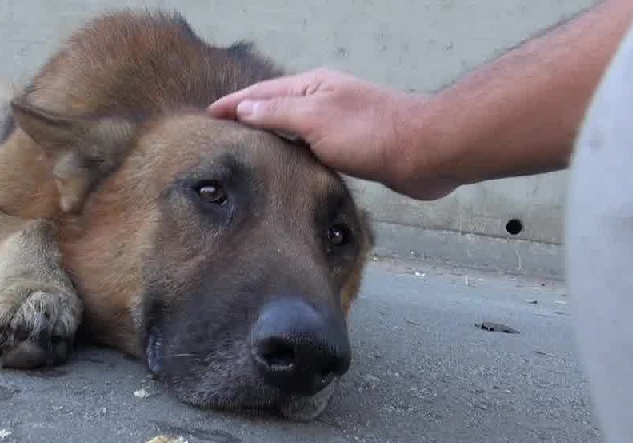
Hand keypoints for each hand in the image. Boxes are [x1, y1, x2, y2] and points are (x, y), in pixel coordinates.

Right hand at [208, 68, 459, 200]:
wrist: (423, 152)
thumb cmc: (372, 133)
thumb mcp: (315, 120)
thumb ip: (278, 114)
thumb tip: (245, 110)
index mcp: (312, 87)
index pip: (261, 94)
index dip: (233, 104)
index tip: (209, 115)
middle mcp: (323, 100)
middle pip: (275, 106)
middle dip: (248, 116)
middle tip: (221, 130)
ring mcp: (337, 122)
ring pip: (293, 127)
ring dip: (269, 134)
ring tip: (246, 147)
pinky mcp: (351, 146)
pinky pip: (309, 145)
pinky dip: (291, 151)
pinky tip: (286, 165)